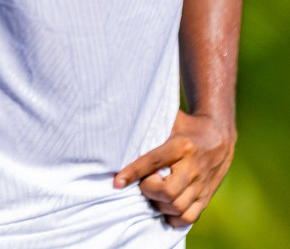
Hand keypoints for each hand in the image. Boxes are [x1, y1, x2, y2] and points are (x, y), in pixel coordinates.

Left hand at [115, 109, 235, 227]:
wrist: (219, 135)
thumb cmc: (186, 126)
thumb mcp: (170, 118)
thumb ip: (150, 123)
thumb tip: (120, 124)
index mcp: (181, 146)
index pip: (154, 162)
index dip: (133, 173)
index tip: (117, 182)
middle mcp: (193, 167)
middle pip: (168, 191)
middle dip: (148, 190)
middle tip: (143, 182)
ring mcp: (202, 185)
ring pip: (177, 207)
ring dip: (158, 205)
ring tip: (152, 194)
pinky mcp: (207, 196)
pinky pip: (189, 217)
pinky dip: (172, 218)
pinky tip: (163, 207)